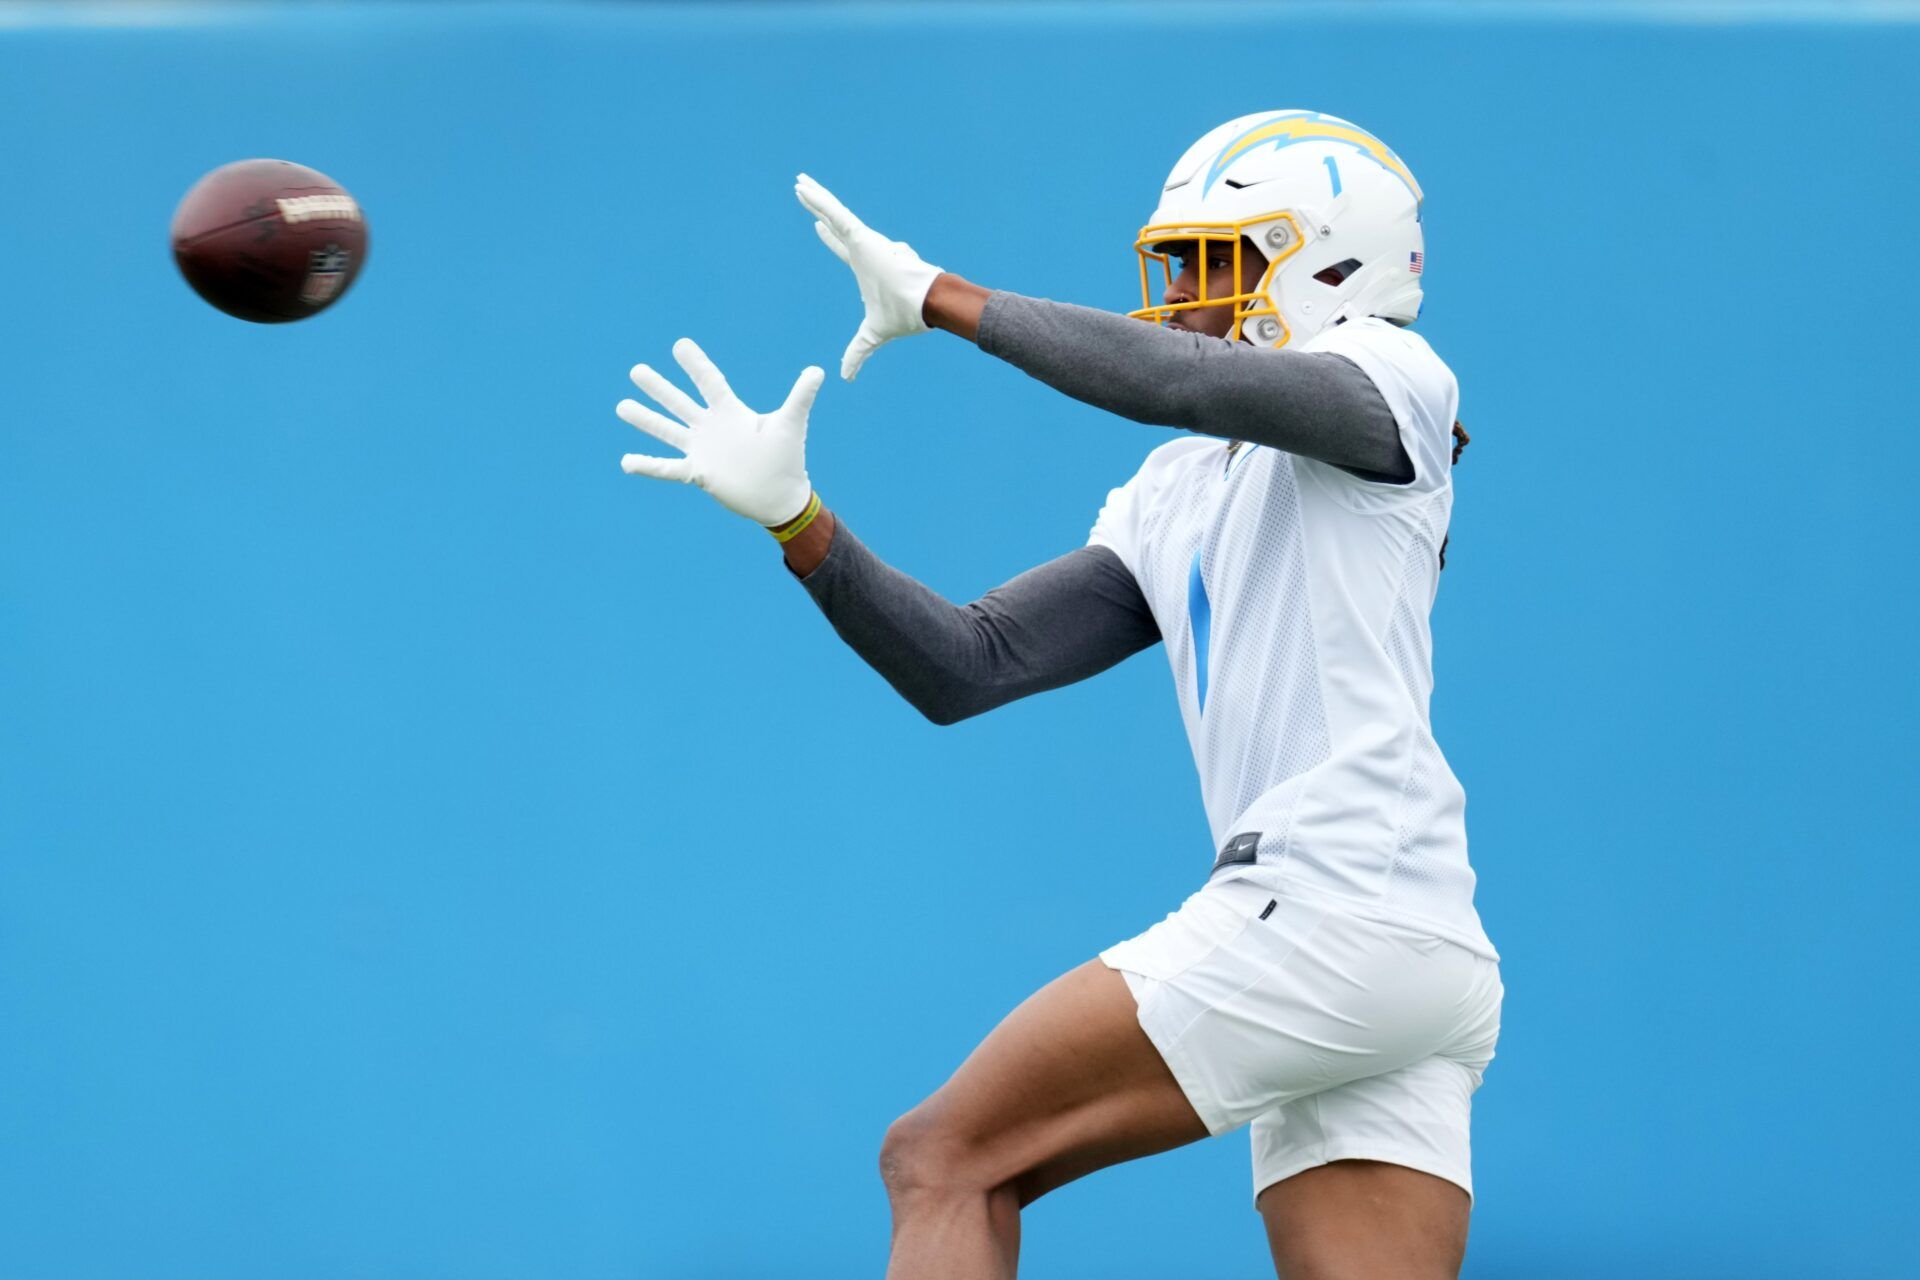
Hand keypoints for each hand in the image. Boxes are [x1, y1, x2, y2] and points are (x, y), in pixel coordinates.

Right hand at [618, 338, 823, 526]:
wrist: (781, 496)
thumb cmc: (786, 458)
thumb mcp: (790, 424)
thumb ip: (800, 397)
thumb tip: (818, 370)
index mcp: (731, 412)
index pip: (709, 382)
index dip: (695, 364)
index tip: (680, 345)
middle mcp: (711, 427)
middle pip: (680, 402)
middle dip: (659, 388)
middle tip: (636, 370)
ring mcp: (702, 449)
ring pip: (668, 431)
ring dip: (646, 420)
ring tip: (621, 406)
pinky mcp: (700, 472)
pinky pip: (669, 468)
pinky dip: (648, 466)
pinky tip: (625, 462)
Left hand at [796, 173, 942, 380]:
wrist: (923, 304)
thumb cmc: (904, 316)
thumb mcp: (872, 335)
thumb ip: (858, 352)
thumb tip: (846, 377)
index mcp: (865, 267)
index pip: (842, 248)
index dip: (828, 238)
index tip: (817, 227)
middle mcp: (864, 250)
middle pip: (834, 224)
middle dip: (819, 209)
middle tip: (804, 193)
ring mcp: (863, 241)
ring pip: (832, 213)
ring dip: (814, 197)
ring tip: (798, 183)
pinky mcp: (862, 236)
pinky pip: (836, 213)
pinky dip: (820, 201)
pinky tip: (804, 188)